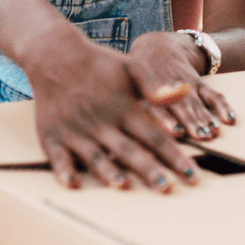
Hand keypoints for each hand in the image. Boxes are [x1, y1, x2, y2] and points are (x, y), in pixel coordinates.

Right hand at [27, 35, 201, 192]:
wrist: (55, 55)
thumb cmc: (98, 64)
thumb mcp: (131, 67)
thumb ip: (155, 86)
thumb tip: (184, 95)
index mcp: (124, 109)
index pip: (155, 137)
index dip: (174, 157)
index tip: (192, 175)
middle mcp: (102, 122)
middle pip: (129, 150)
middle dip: (147, 169)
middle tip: (165, 188)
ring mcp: (76, 131)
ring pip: (95, 155)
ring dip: (109, 171)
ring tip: (123, 184)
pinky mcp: (53, 135)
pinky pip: (58, 157)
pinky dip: (64, 170)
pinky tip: (73, 184)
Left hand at [123, 31, 237, 142]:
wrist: (157, 45)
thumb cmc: (135, 71)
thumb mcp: (124, 81)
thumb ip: (120, 101)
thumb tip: (107, 132)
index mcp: (149, 86)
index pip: (157, 103)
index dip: (165, 118)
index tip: (172, 132)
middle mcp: (170, 85)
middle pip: (181, 105)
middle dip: (190, 122)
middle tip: (198, 137)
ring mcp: (187, 85)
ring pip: (197, 102)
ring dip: (205, 118)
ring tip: (212, 133)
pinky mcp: (200, 84)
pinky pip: (214, 94)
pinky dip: (223, 106)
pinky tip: (230, 120)